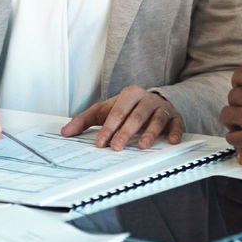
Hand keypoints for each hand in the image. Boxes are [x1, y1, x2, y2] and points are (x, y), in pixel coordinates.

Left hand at [63, 85, 182, 150]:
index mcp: (130, 94)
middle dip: (125, 132)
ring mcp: (162, 108)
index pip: (117, 112)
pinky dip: (175, 132)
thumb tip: (65, 132)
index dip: (108, 128)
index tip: (100, 143)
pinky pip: (177, 124)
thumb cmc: (127, 108)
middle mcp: (147, 99)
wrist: (154, 102)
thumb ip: (84, 120)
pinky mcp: (175, 117)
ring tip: (141, 146)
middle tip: (116, 147)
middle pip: (136, 116)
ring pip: (157, 119)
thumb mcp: (105, 111)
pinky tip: (172, 141)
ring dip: (150, 133)